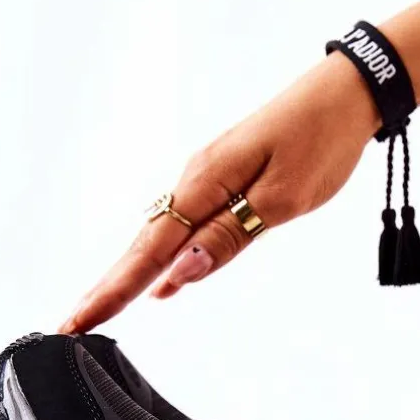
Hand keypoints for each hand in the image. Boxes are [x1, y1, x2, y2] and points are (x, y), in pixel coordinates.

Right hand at [60, 54, 378, 333]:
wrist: (346, 94)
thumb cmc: (320, 141)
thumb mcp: (282, 198)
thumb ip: (228, 237)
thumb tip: (180, 272)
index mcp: (205, 184)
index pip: (149, 252)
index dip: (114, 291)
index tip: (80, 321)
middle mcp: (196, 180)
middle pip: (144, 247)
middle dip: (109, 288)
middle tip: (73, 325)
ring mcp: (208, 180)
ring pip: (162, 238)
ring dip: (131, 275)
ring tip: (100, 310)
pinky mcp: (224, 181)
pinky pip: (184, 226)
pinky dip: (166, 258)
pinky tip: (161, 284)